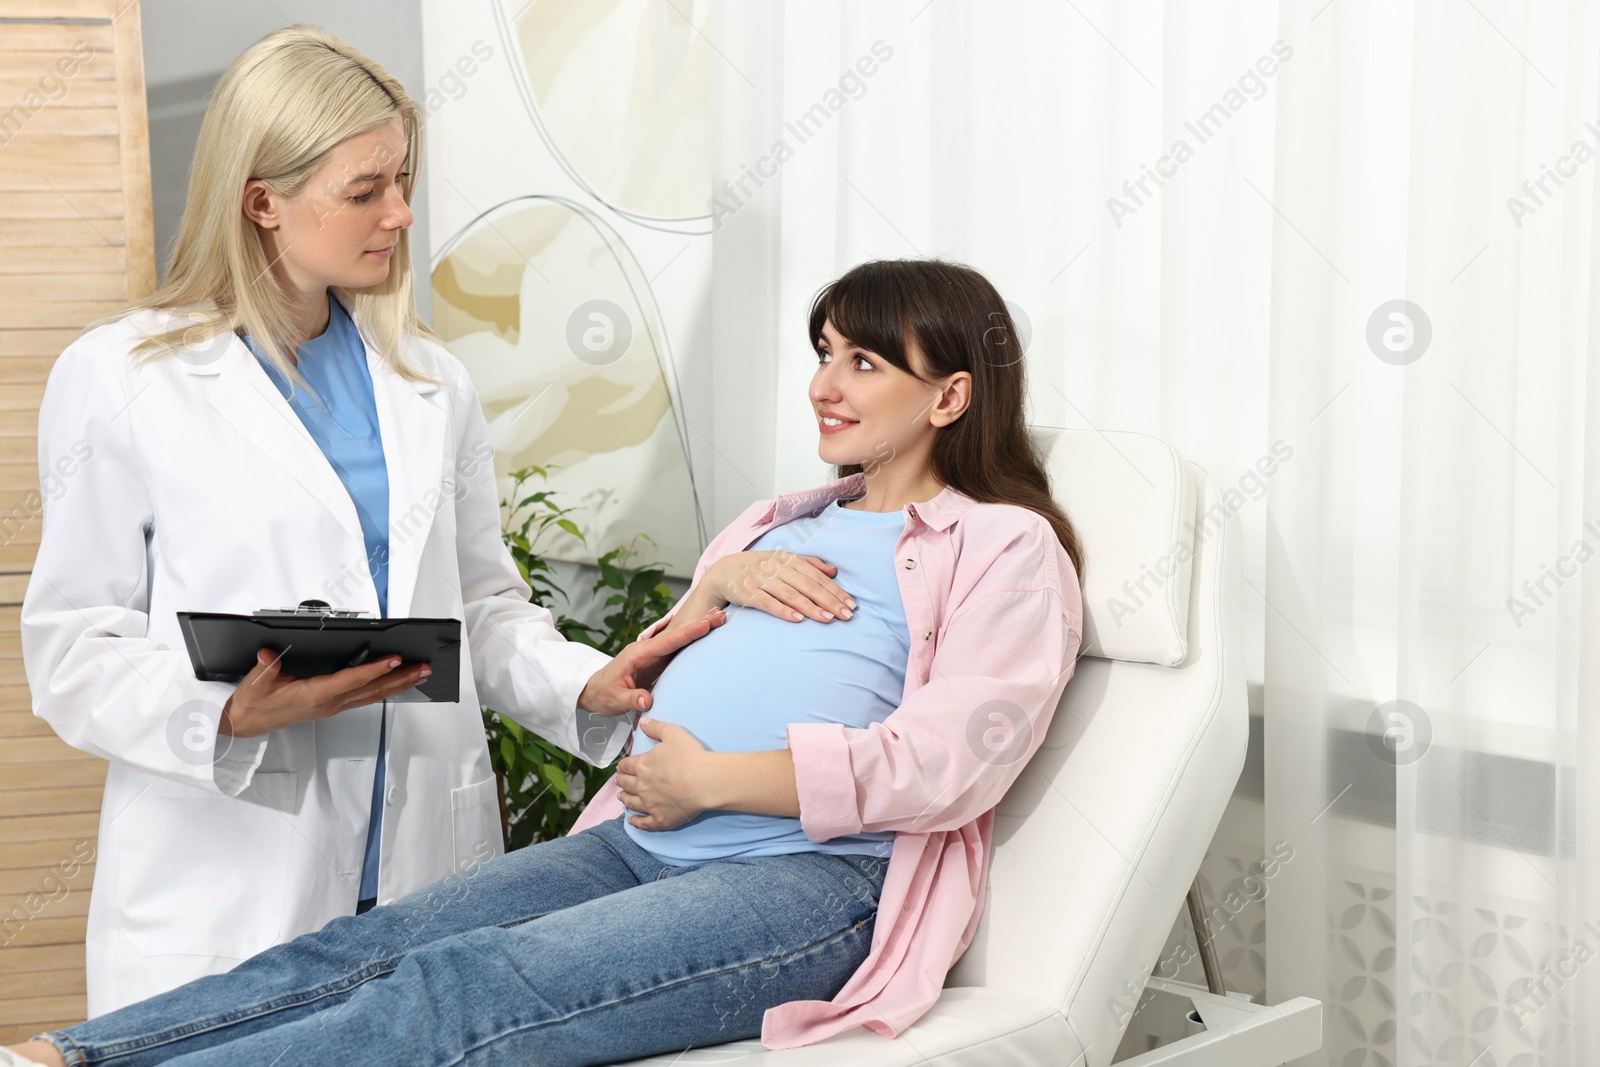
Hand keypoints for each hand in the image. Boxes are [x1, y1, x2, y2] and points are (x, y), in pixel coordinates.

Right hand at [220, 647, 430, 737]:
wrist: (245, 724)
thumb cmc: (253, 703)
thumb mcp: (254, 683)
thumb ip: (263, 668)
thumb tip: (268, 655)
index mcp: (315, 695)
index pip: (352, 680)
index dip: (375, 669)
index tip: (395, 659)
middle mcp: (329, 703)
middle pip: (372, 689)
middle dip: (400, 678)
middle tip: (424, 668)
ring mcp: (332, 706)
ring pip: (372, 695)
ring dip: (398, 684)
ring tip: (420, 674)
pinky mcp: (331, 706)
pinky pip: (364, 698)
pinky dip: (383, 689)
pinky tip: (395, 683)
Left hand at [577, 608, 725, 716]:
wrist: (593, 691)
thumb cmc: (602, 693)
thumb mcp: (614, 699)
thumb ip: (630, 698)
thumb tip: (647, 700)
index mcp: (638, 654)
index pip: (667, 642)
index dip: (687, 633)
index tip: (706, 624)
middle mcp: (648, 650)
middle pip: (677, 634)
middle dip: (699, 624)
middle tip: (721, 614)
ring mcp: (654, 655)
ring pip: (680, 639)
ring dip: (699, 628)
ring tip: (720, 617)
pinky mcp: (658, 663)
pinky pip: (678, 649)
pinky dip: (693, 640)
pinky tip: (707, 634)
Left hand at [614, 717, 716, 829]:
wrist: (705, 781)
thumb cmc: (690, 756)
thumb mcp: (673, 733)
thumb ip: (655, 727)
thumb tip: (642, 722)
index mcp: (642, 765)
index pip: (627, 765)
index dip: (623, 766)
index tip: (621, 767)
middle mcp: (642, 786)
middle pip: (626, 784)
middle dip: (621, 781)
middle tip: (619, 781)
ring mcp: (650, 804)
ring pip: (631, 802)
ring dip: (625, 799)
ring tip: (621, 797)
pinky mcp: (660, 819)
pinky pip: (644, 823)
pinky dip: (636, 822)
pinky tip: (632, 821)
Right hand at [705, 550, 856, 622]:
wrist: (722, 572)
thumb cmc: (758, 567)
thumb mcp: (783, 560)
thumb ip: (809, 563)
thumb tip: (834, 571)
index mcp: (788, 559)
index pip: (817, 576)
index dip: (835, 590)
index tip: (851, 604)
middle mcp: (776, 567)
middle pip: (808, 585)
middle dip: (829, 601)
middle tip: (846, 615)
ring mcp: (761, 579)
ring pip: (791, 594)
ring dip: (811, 607)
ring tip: (829, 619)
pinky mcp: (747, 592)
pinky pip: (767, 602)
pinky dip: (783, 611)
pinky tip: (798, 620)